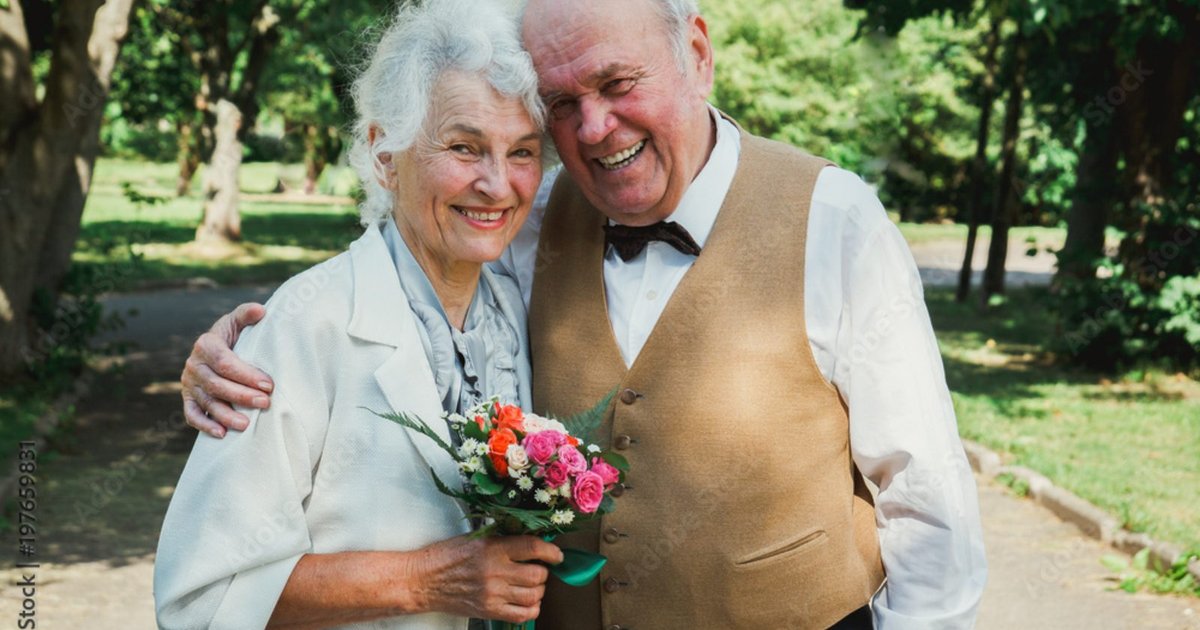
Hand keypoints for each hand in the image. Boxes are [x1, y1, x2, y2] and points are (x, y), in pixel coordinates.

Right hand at [181, 302, 273, 437]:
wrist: (217, 349)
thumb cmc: (234, 335)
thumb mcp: (239, 322)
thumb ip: (247, 314)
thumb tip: (262, 311)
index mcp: (206, 344)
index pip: (225, 362)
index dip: (246, 374)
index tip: (268, 384)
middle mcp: (194, 364)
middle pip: (216, 384)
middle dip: (242, 395)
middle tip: (265, 403)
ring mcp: (189, 383)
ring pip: (206, 401)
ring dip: (226, 415)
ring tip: (246, 425)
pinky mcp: (188, 398)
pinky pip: (192, 414)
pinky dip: (205, 425)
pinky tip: (222, 434)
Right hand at [417, 535, 563, 622]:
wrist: (423, 581)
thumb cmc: (447, 556)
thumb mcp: (476, 538)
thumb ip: (504, 540)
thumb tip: (533, 542)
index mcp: (493, 548)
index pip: (533, 547)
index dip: (551, 551)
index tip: (556, 554)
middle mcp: (496, 571)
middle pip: (538, 574)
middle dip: (543, 571)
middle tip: (537, 568)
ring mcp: (493, 593)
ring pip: (534, 595)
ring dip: (538, 590)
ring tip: (531, 585)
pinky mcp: (489, 610)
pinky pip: (523, 615)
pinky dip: (532, 609)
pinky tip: (527, 602)